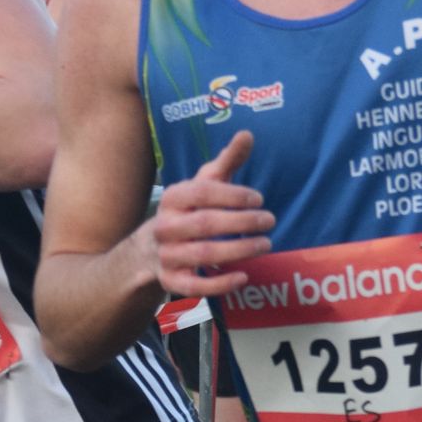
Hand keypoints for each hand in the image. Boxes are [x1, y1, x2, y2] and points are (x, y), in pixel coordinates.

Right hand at [139, 131, 271, 297]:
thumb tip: (248, 134)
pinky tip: (243, 276)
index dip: (233, 195)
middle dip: (242, 222)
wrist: (150, 249)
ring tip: (265, 244)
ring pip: (203, 254)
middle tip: (270, 221)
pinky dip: (219, 284)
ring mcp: (166, 255)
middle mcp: (165, 226)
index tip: (259, 199)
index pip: (203, 192)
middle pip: (205, 223)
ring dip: (238, 250)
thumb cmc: (189, 210)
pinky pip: (194, 286)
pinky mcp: (171, 281)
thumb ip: (227, 161)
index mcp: (173, 197)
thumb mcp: (205, 185)